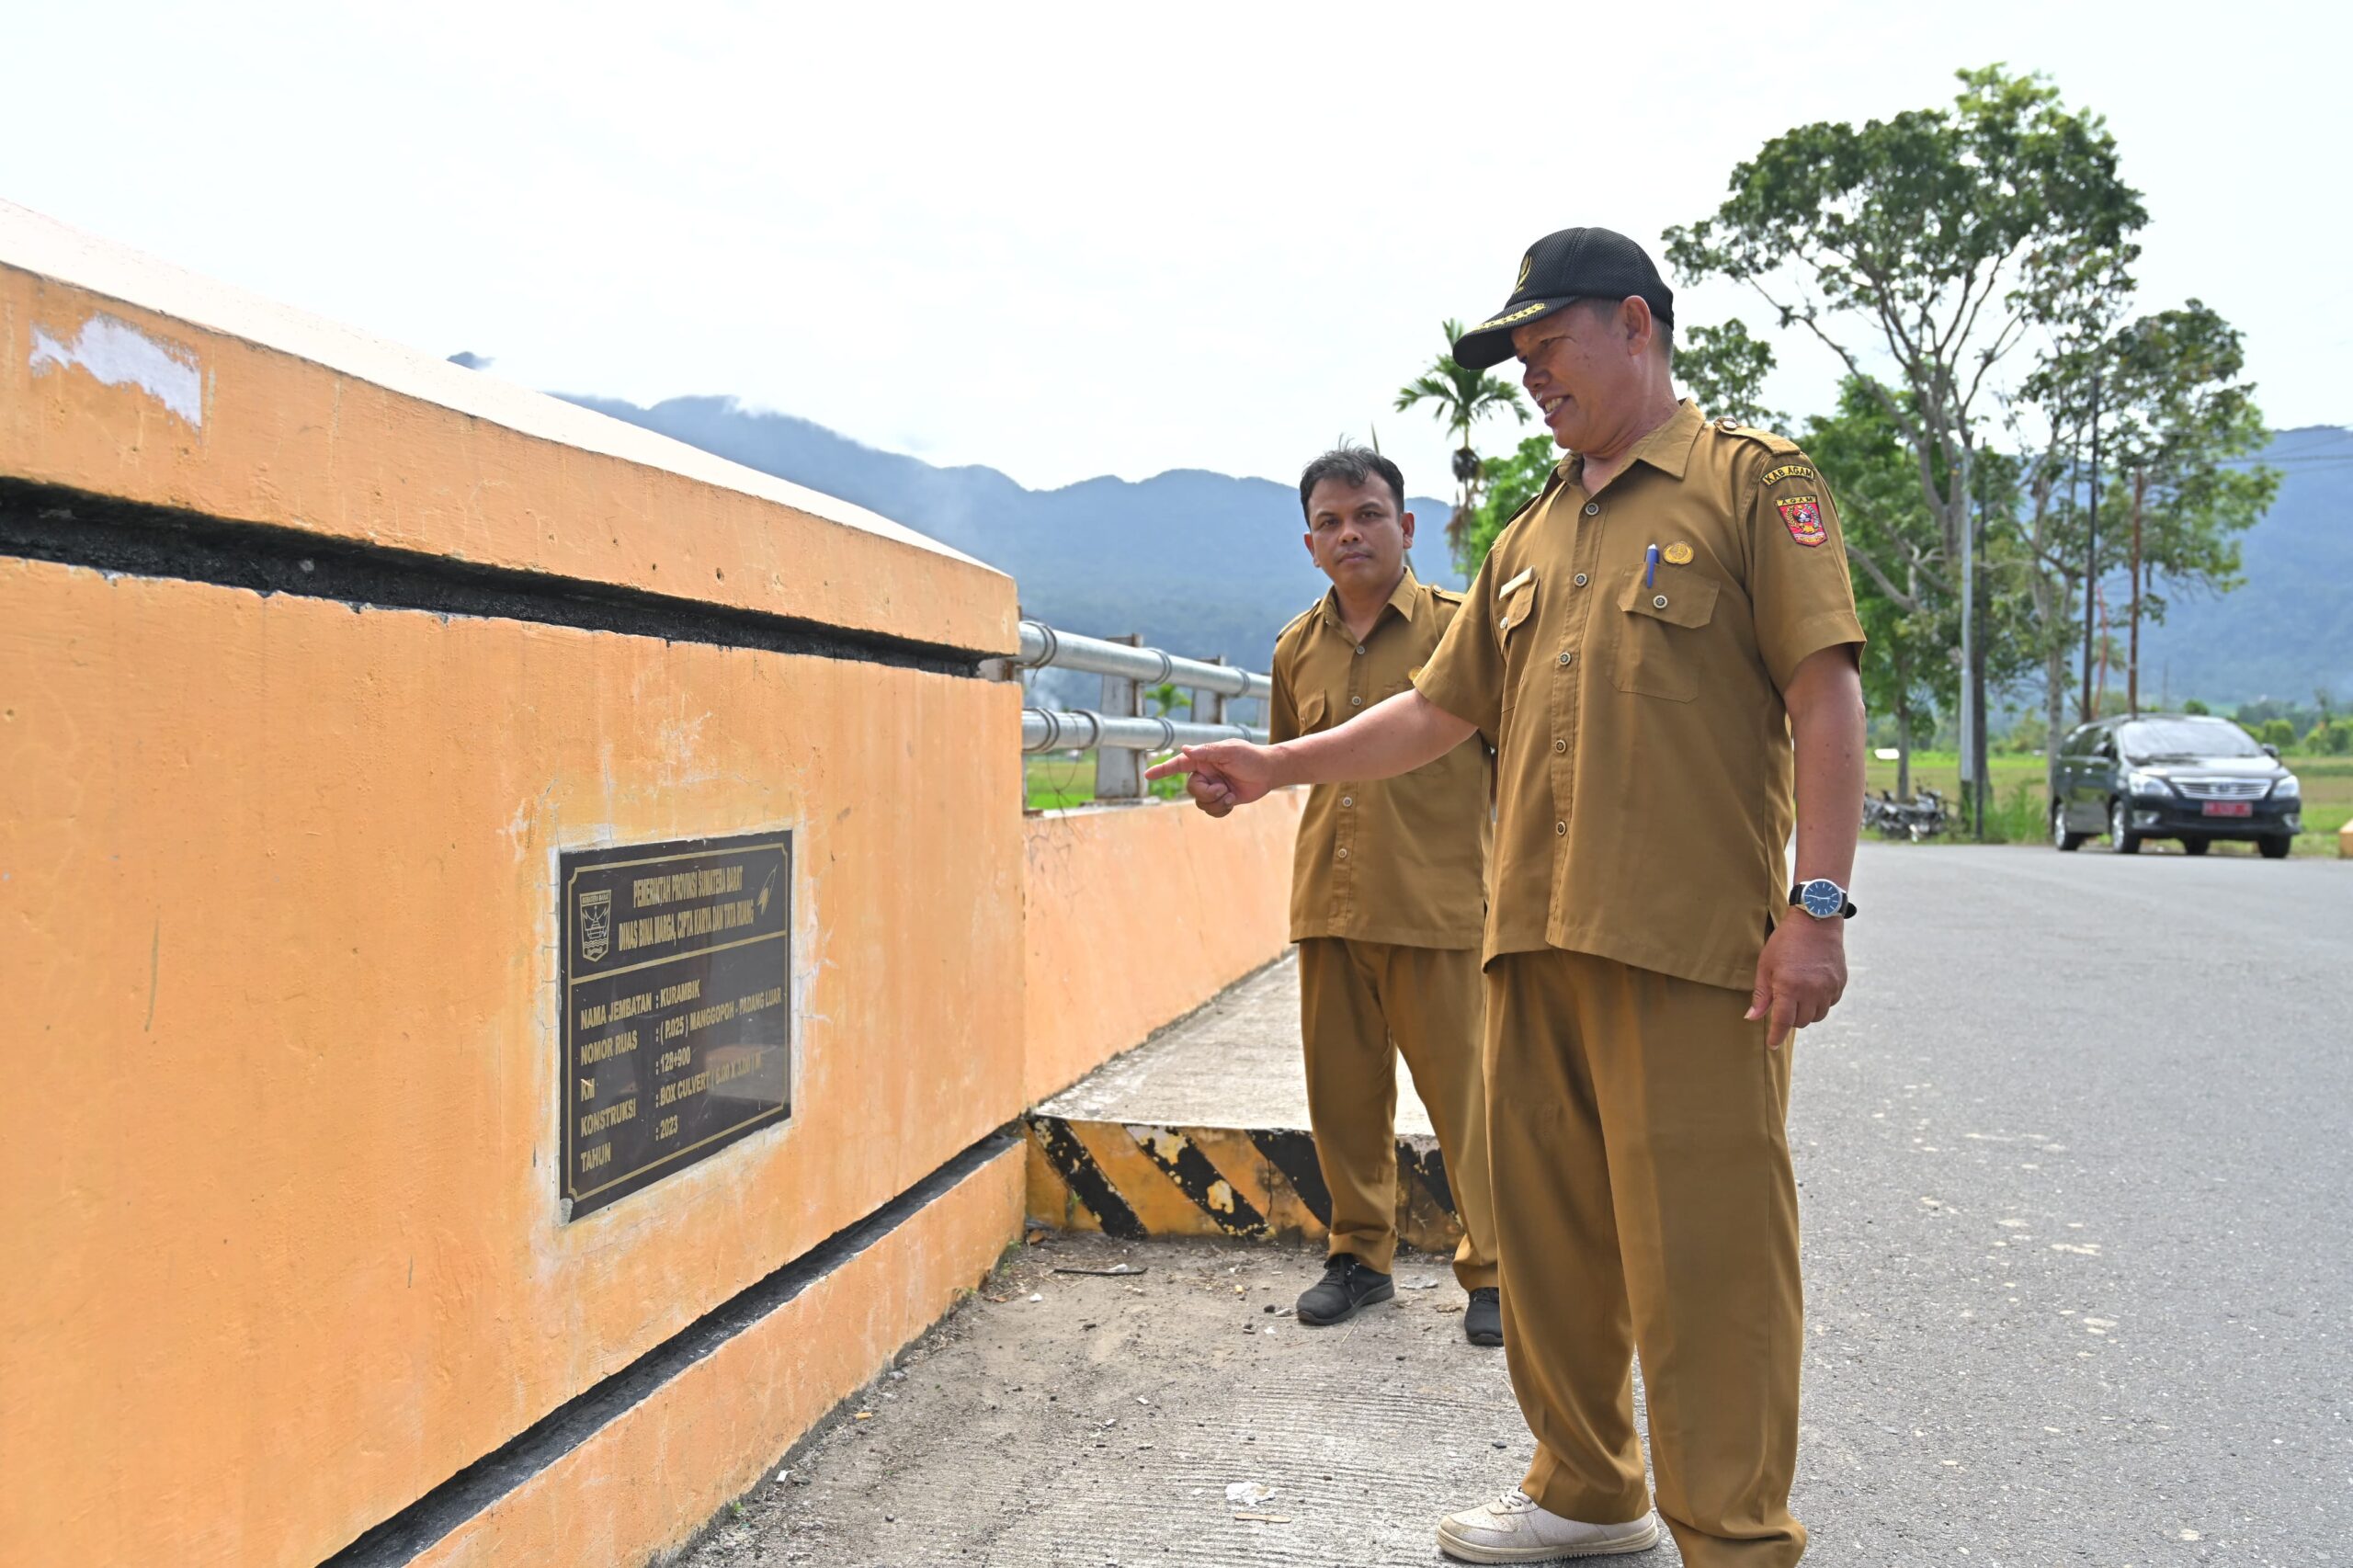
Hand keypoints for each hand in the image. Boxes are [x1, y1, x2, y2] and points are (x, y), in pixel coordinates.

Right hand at [1143, 740, 1276, 808]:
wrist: (1269, 772)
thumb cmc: (1250, 757)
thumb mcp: (1229, 751)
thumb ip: (1207, 751)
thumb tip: (1184, 749)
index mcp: (1203, 759)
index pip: (1178, 764)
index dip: (1162, 770)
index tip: (1147, 775)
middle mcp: (1205, 773)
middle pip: (1191, 789)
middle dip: (1207, 793)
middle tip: (1224, 789)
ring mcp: (1213, 787)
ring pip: (1201, 803)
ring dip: (1217, 802)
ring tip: (1231, 794)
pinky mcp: (1222, 799)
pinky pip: (1211, 811)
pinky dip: (1221, 810)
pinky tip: (1232, 801)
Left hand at [1744, 915, 1847, 1050]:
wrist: (1816, 921)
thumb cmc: (1785, 942)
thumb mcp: (1766, 965)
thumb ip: (1761, 995)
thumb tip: (1752, 1018)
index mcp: (1789, 987)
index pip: (1783, 1022)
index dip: (1776, 1036)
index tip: (1772, 1044)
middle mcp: (1811, 991)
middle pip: (1801, 1022)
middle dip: (1790, 1018)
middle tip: (1784, 1001)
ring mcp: (1828, 988)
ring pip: (1817, 1016)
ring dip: (1806, 1012)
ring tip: (1798, 994)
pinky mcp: (1840, 983)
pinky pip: (1829, 1004)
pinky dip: (1820, 1002)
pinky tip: (1813, 987)